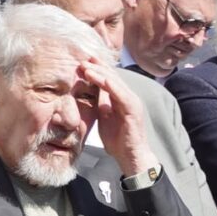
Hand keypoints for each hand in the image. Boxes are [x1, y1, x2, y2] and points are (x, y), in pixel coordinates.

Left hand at [79, 64, 157, 180]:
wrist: (130, 156)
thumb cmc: (118, 139)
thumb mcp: (104, 117)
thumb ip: (100, 103)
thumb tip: (91, 91)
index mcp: (121, 99)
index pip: (109, 79)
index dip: (97, 69)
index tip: (82, 62)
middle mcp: (128, 97)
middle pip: (112, 76)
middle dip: (97, 67)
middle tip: (82, 59)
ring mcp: (132, 102)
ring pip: (115, 82)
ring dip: (101, 73)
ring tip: (86, 66)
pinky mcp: (133, 110)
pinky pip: (120, 94)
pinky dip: (110, 85)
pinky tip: (99, 78)